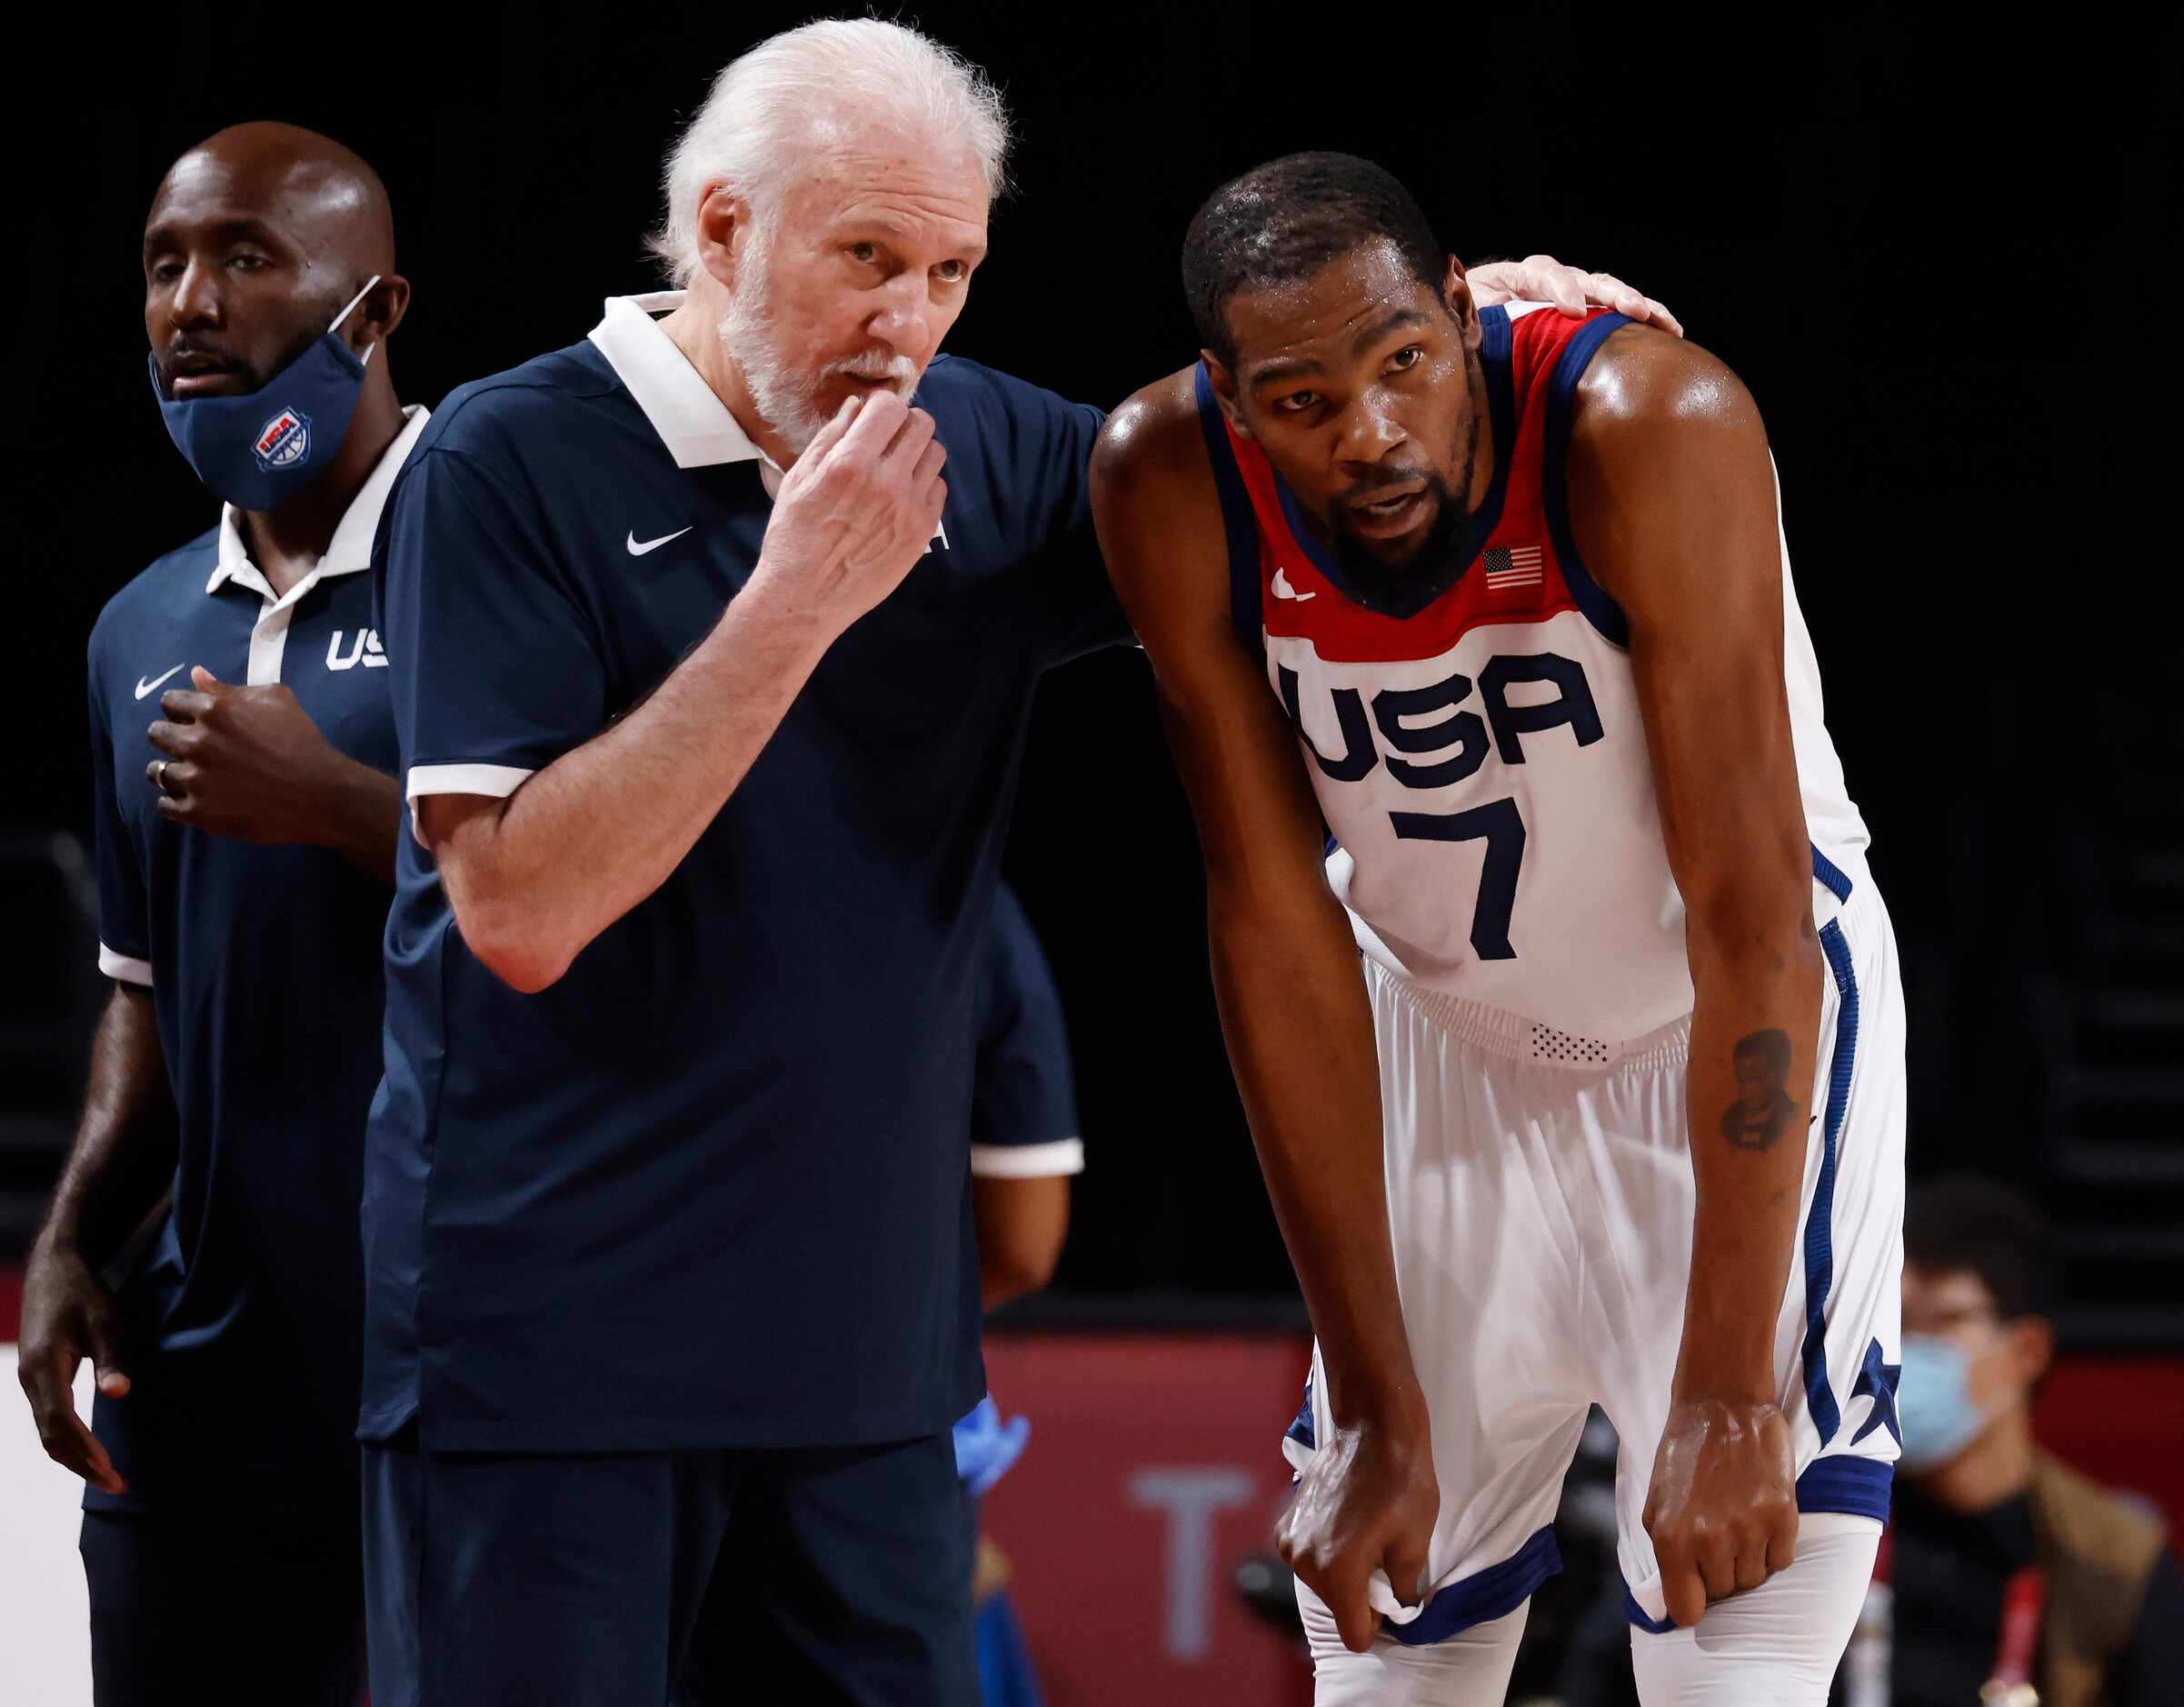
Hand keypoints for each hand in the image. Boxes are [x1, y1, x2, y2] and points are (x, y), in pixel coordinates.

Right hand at [16, 1237, 128, 1492]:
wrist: (53, 1268)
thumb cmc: (84, 1293)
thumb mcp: (105, 1320)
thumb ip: (110, 1359)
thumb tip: (118, 1394)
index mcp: (43, 1366)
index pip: (62, 1423)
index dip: (86, 1451)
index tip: (112, 1471)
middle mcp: (29, 1379)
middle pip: (50, 1437)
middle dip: (82, 1464)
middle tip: (117, 1485)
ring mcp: (28, 1380)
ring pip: (46, 1432)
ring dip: (75, 1457)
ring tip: (108, 1475)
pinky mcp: (35, 1378)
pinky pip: (47, 1419)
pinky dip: (68, 1440)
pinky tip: (91, 1451)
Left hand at [146, 668, 350, 844]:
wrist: (321, 794)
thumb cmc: (303, 741)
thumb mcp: (276, 699)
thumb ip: (230, 688)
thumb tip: (196, 674)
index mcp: (214, 710)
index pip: (169, 701)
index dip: (181, 709)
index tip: (192, 720)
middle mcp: (197, 742)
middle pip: (156, 734)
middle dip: (171, 737)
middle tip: (193, 748)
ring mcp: (195, 779)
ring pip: (157, 771)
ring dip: (170, 771)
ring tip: (191, 776)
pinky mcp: (198, 812)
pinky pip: (165, 805)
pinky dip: (175, 802)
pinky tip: (194, 799)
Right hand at [750, 392, 947, 638]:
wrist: (805, 598)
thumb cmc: (793, 537)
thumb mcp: (798, 479)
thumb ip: (830, 438)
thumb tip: (857, 406)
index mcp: (851, 463)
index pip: (891, 407)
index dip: (882, 405)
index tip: (873, 415)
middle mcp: (886, 482)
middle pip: (921, 425)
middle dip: (903, 424)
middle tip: (886, 439)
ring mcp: (909, 509)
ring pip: (935, 454)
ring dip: (917, 452)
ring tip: (895, 466)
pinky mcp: (922, 533)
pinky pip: (939, 489)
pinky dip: (924, 484)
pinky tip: (901, 495)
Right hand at [1278, 1404, 1438, 1651]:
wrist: (1372, 1427)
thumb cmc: (1401, 1482)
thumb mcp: (1415, 1543)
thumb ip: (1402, 1590)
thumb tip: (1396, 1609)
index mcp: (1338, 1572)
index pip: (1355, 1635)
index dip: (1378, 1621)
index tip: (1389, 1593)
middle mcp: (1305, 1562)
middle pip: (1337, 1607)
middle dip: (1359, 1593)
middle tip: (1381, 1554)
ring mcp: (1291, 1542)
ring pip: (1322, 1584)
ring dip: (1342, 1571)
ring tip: (1364, 1532)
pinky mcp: (1285, 1523)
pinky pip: (1309, 1559)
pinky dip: (1326, 1552)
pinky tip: (1344, 1522)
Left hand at [1467, 254, 1683, 336]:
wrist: (1467, 325)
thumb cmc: (1463, 322)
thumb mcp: (1459, 314)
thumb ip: (1464, 306)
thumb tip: (1458, 291)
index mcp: (1517, 276)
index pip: (1545, 273)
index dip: (1562, 288)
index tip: (1573, 310)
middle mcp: (1551, 280)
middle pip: (1588, 279)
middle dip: (1613, 295)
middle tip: (1633, 311)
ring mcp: (1572, 295)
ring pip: (1609, 294)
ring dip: (1640, 307)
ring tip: (1667, 325)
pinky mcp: (1584, 316)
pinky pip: (1615, 316)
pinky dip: (1643, 321)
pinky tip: (1669, 333)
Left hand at [1642, 1396, 1796, 1625]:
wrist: (1722, 1404)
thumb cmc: (1685, 1454)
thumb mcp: (1655, 1502)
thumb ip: (1663, 1552)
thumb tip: (1674, 1597)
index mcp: (1671, 1539)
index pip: (1686, 1610)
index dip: (1691, 1602)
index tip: (1696, 1590)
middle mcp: (1710, 1540)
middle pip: (1724, 1592)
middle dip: (1719, 1570)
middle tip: (1716, 1532)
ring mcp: (1749, 1529)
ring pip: (1755, 1579)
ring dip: (1747, 1557)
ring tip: (1736, 1518)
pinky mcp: (1783, 1516)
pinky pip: (1782, 1560)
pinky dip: (1773, 1545)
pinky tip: (1759, 1513)